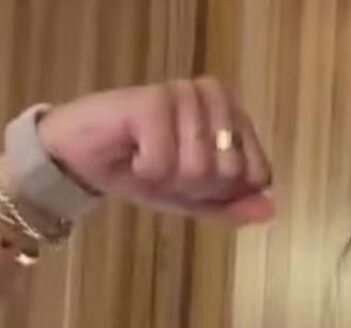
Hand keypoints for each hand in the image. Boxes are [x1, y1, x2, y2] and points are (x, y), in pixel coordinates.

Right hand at [35, 77, 273, 223]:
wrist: (81, 159)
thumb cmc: (140, 169)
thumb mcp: (192, 198)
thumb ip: (232, 204)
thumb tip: (270, 210)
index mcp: (231, 113)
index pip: (257, 173)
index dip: (223, 192)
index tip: (192, 180)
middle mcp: (213, 95)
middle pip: (229, 173)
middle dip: (193, 187)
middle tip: (164, 168)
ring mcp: (183, 94)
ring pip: (198, 169)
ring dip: (166, 180)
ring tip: (145, 159)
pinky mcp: (150, 101)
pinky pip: (163, 164)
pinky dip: (143, 172)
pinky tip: (130, 153)